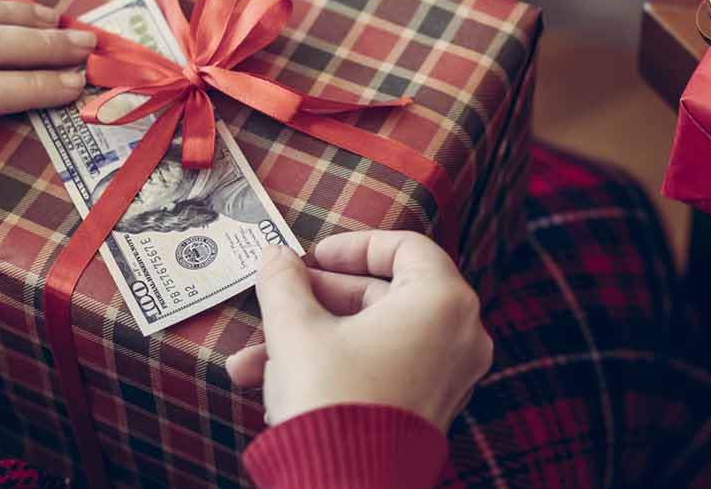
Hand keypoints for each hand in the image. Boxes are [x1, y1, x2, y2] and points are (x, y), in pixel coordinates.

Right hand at [226, 231, 492, 429]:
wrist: (345, 486)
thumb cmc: (332, 401)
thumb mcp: (296, 330)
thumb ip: (284, 283)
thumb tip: (275, 257)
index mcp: (442, 301)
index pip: (406, 247)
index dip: (354, 246)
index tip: (314, 257)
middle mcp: (459, 335)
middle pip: (385, 295)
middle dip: (319, 301)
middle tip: (280, 299)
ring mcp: (450, 375)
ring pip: (373, 339)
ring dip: (312, 342)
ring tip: (251, 362)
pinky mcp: (431, 408)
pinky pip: (383, 370)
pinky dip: (337, 369)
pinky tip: (274, 386)